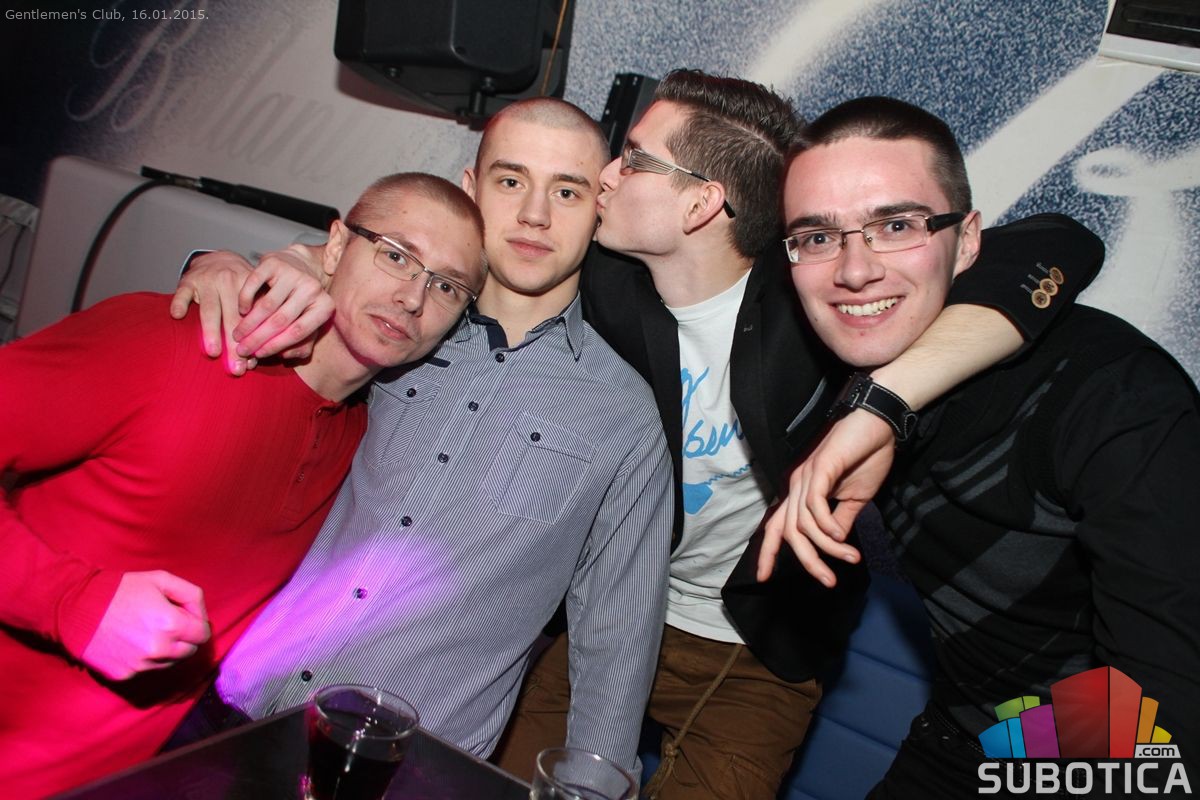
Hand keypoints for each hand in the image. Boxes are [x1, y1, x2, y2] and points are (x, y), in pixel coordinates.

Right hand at [81, 570, 210, 680]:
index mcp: (172, 625)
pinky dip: (144, 659)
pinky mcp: (124, 675)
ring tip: (145, 631)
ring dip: (165, 650)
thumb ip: (191, 596)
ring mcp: (141, 665)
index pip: (203, 635)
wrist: (76, 608)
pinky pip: (146, 669)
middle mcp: (159, 649)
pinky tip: (129, 642)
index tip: (184, 617)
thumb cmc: (121, 590)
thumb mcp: (161, 580)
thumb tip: (202, 617)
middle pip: (188, 651)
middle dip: (183, 638)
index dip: (196, 624)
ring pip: (169, 662)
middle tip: (164, 622)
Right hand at [169, 251, 256, 374]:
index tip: (251, 362)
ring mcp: (207, 281)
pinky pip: (182, 293)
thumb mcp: (253, 295)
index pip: (251, 318)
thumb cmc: (239, 286)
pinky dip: (180, 303)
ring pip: (210, 309)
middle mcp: (229, 282)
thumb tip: (258, 356)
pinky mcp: (188, 281)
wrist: (219, 258)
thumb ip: (257, 319)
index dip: (251, 341)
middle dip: (234, 345)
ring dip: (211, 331)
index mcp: (249, 288)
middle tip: (236, 367)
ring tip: (213, 352)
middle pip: (232, 318)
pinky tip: (177, 316)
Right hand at [226, 245, 332, 359]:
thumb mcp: (306, 322)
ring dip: (249, 323)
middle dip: (258, 338)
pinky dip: (245, 299)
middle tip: (242, 349)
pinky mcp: (274, 262)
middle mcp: (312, 288)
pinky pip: (254, 283)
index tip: (259, 355)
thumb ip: (301, 344)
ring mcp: (293, 273)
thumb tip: (284, 355)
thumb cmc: (301, 302)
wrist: (297, 265)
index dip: (276, 346)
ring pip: (267, 305)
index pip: (298, 332)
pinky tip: (241, 310)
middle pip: (281, 320)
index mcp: (324, 306)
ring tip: (237, 335)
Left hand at [757, 409, 895, 586]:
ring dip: (827, 547)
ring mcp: (806, 476)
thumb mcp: (855, 499)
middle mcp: (797, 485)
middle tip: (828, 581)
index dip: (767, 552)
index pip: (777, 526)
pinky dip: (825, 525)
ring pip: (803, 523)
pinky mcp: (820, 467)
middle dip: (807, 561)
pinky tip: (840, 536)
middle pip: (789, 532)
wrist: (880, 425)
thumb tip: (834, 544)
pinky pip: (814, 504)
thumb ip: (841, 521)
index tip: (763, 578)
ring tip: (850, 557)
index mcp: (802, 493)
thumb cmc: (867, 457)